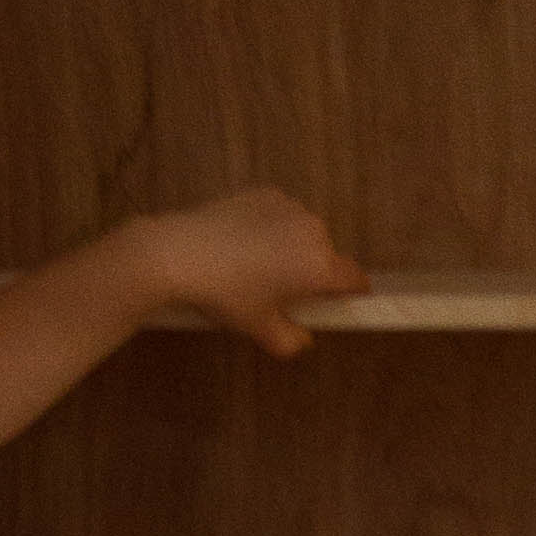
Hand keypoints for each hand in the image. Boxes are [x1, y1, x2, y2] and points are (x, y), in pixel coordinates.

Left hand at [135, 188, 366, 357]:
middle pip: (326, 256)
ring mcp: (290, 207)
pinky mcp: (266, 194)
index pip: (355, 279)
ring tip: (253, 266)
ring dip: (290, 248)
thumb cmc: (224, 294)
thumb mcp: (260, 331)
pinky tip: (241, 243)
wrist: (180, 254)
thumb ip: (292, 341)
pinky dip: (270, 228)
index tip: (337, 301)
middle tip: (278, 292)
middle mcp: (313, 231)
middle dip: (310, 273)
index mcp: (319, 266)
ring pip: (302, 234)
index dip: (350, 293)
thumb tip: (302, 338)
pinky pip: (281, 216)